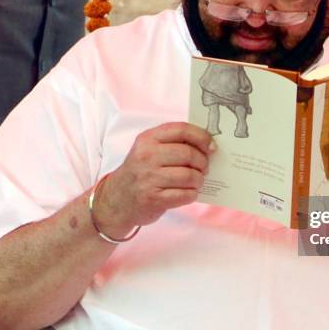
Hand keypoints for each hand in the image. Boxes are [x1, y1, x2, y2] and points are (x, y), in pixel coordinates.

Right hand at [93, 123, 214, 235]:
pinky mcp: (153, 199)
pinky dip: (192, 194)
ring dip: (199, 180)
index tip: (211, 147)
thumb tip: (208, 144)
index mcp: (148, 139)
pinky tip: (188, 193)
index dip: (202, 137)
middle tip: (204, 168)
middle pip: (189, 154)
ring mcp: (149, 178)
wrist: (116, 199)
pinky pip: (185, 195)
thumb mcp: (149, 150)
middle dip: (203, 162)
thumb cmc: (140, 172)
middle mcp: (147, 156)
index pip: (182, 130)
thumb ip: (173, 143)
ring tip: (196, 181)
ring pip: (190, 176)